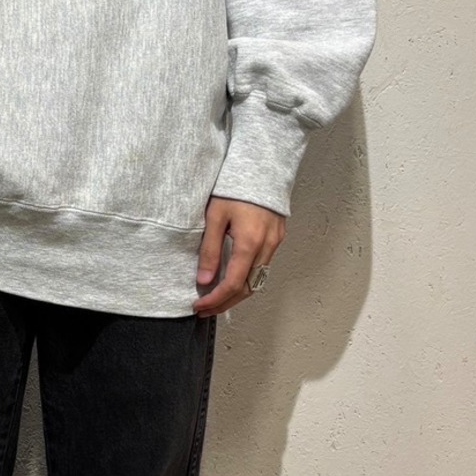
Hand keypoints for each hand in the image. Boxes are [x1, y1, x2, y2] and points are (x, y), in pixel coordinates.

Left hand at [192, 196, 285, 316]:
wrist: (263, 166)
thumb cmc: (235, 187)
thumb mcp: (215, 216)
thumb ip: (209, 249)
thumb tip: (203, 280)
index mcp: (249, 243)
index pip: (232, 284)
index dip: (214, 299)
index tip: (198, 306)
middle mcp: (266, 247)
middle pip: (247, 289)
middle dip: (225, 303)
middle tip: (205, 310)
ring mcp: (275, 243)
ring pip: (257, 281)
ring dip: (236, 294)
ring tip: (216, 299)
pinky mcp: (277, 238)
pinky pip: (263, 268)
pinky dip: (247, 280)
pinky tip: (232, 280)